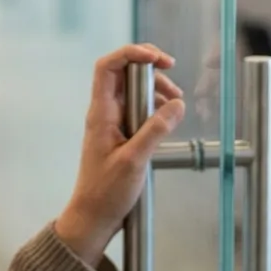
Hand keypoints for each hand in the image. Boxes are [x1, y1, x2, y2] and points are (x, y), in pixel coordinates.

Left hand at [53, 44, 185, 266]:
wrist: (93, 217)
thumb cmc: (106, 192)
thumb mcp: (134, 160)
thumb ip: (155, 130)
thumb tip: (177, 104)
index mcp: (100, 112)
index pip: (107, 66)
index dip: (131, 54)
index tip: (158, 60)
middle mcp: (104, 112)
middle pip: (123, 74)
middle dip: (150, 71)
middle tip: (174, 81)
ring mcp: (111, 122)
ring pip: (133, 92)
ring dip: (156, 90)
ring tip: (176, 103)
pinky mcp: (120, 134)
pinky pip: (138, 110)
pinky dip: (154, 108)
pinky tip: (169, 119)